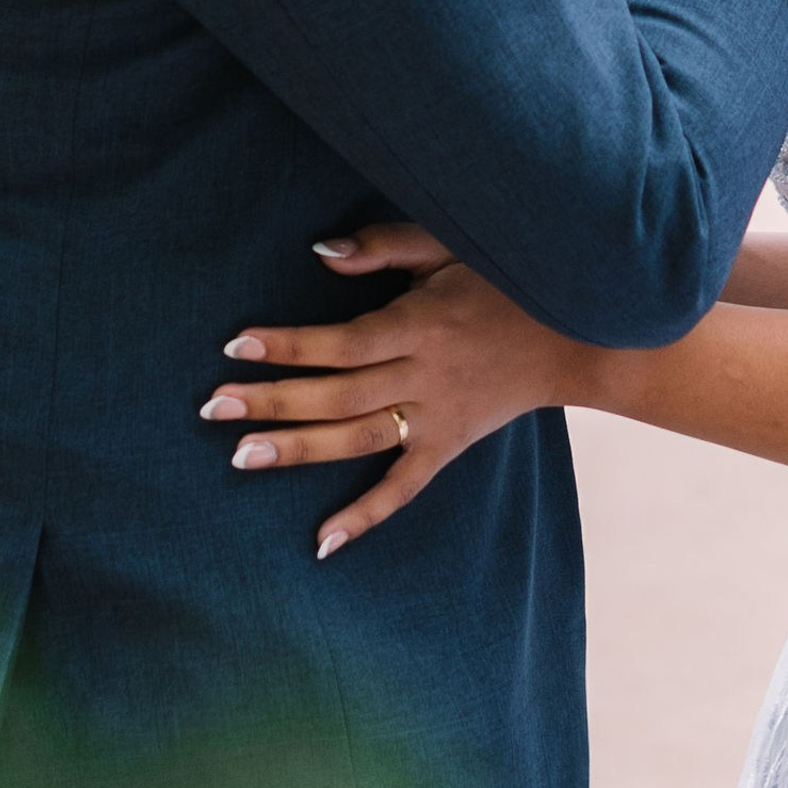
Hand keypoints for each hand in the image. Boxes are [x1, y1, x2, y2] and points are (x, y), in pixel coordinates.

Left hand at [203, 223, 589, 561]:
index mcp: (422, 323)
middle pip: (339, 394)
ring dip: (299, 450)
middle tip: (214, 407)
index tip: (235, 345)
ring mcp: (438, 418)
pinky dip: (365, 516)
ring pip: (360, 440)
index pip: (343, 341)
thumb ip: (384, 249)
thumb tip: (319, 254)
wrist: (573, 336)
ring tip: (240, 456)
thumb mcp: (449, 246)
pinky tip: (321, 541)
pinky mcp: (449, 447)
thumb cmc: (501, 279)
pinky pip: (404, 488)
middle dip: (275, 400)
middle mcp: (426, 376)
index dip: (290, 345)